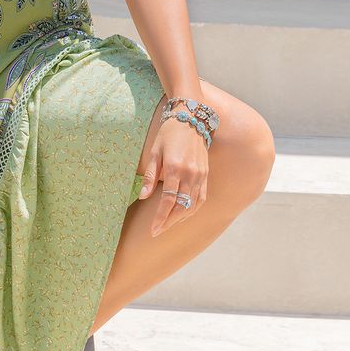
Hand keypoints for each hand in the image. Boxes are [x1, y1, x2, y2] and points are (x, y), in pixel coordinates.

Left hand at [138, 118, 207, 235]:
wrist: (191, 119)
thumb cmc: (168, 134)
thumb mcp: (154, 152)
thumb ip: (150, 176)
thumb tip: (144, 197)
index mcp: (175, 168)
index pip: (168, 200)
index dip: (160, 217)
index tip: (153, 230)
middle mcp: (190, 174)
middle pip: (181, 207)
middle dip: (169, 222)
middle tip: (158, 231)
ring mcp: (200, 175)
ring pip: (192, 205)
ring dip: (180, 218)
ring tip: (168, 225)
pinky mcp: (206, 174)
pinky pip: (201, 198)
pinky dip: (193, 209)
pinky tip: (183, 214)